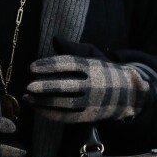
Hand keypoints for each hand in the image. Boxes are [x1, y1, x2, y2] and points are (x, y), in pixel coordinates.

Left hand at [23, 52, 149, 122]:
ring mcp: (92, 102)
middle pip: (67, 86)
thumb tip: (55, 39)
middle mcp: (93, 84)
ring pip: (66, 104)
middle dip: (46, 87)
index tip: (31, 67)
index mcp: (92, 66)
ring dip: (45, 102)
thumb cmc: (103, 70)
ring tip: (27, 98)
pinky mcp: (90, 116)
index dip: (49, 65)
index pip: (68, 64)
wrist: (129, 92)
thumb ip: (73, 48)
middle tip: (28, 86)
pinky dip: (52, 114)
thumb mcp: (93, 55)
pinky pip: (69, 117)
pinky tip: (38, 109)